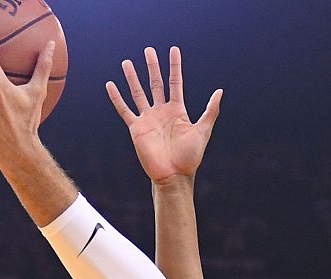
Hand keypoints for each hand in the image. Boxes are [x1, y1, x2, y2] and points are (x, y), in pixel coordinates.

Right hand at [107, 47, 222, 185]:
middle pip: (156, 83)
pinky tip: (110, 85)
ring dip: (132, 78)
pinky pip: (124, 110)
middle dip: (152, 67)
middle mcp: (162, 112)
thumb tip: (220, 91)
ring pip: (138, 93)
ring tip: (126, 62)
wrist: (174, 176)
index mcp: (177, 111)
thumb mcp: (203, 131)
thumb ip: (210, 111)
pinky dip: (117, 98)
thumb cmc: (190, 157)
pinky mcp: (136, 128)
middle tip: (148, 50)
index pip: (175, 82)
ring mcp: (148, 119)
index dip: (174, 66)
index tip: (173, 50)